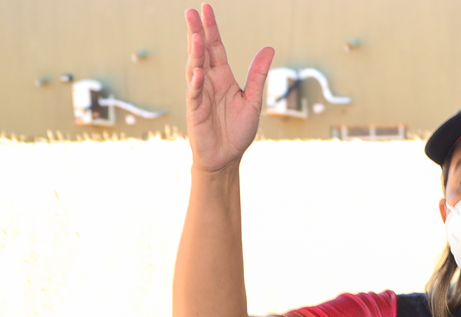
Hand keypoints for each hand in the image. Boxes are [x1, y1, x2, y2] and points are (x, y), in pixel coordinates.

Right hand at [185, 4, 274, 172]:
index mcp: (223, 78)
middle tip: (191, 12)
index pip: (215, 48)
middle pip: (201, 53)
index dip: (211, 29)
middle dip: (196, 33)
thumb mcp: (252, 101)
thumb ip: (258, 75)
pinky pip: (195, 94)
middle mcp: (209, 82)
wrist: (227, 158)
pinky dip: (196, 83)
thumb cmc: (238, 131)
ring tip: (195, 36)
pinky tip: (199, 71)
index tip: (206, 8)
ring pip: (195, 69)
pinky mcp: (195, 111)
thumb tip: (269, 48)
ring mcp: (200, 95)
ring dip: (194, 53)